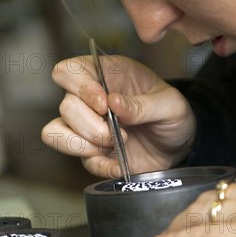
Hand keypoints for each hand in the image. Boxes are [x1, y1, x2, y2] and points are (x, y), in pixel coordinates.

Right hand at [42, 55, 195, 177]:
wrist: (179, 146)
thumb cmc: (173, 115)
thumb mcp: (171, 105)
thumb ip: (144, 104)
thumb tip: (114, 103)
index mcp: (107, 74)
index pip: (69, 71)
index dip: (80, 87)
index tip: (104, 104)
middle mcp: (90, 99)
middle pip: (65, 106)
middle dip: (90, 124)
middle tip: (120, 132)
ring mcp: (87, 127)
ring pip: (56, 132)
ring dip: (84, 144)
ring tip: (115, 145)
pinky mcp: (91, 152)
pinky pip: (77, 159)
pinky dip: (98, 165)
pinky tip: (119, 166)